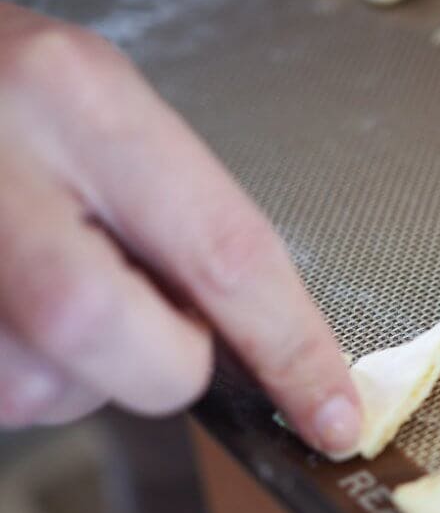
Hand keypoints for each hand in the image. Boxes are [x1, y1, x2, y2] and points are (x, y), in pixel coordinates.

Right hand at [0, 4, 360, 453]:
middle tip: (167, 332)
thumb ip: (184, 219)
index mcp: (82, 100)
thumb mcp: (111, 115)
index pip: (223, 253)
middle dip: (168, 366)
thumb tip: (257, 348)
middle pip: (117, 338)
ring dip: (82, 372)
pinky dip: (29, 370)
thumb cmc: (19, 98)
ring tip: (54, 285)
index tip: (333, 414)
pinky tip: (11, 302)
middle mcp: (0, 170)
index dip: (290, 350)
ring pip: (40, 388)